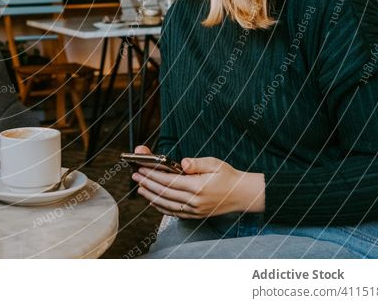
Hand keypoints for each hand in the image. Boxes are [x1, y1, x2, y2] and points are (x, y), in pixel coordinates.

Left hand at [131, 148, 264, 218]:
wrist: (242, 194)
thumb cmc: (228, 176)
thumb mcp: (214, 163)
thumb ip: (197, 163)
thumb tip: (182, 162)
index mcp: (198, 187)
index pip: (168, 181)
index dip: (152, 175)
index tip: (141, 168)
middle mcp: (194, 201)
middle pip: (164, 193)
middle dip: (147, 183)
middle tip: (135, 176)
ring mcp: (194, 210)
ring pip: (166, 204)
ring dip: (151, 196)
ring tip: (140, 187)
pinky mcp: (195, 215)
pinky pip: (174, 213)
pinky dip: (161, 207)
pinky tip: (153, 200)